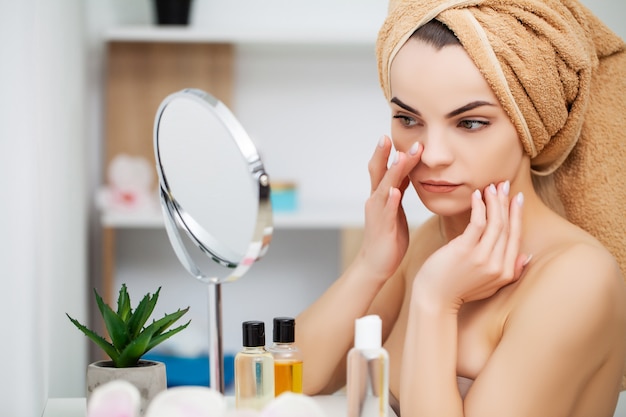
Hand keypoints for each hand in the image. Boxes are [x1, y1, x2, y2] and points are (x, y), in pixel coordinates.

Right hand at [355, 136, 421, 281]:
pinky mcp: (382, 227)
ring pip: (384, 187)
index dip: (388, 152)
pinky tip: (395, 191)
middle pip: (378, 172)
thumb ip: (399, 191)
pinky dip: (390, 200)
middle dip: (385, 154)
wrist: (376, 264)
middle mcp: (376, 201)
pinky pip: (386, 211)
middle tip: (391, 136)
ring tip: (400, 156)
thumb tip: (407, 172)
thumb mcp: (395, 209)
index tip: (395, 134)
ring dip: (393, 171)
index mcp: (381, 196)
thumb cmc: (388, 238)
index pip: (384, 168)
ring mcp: (377, 213)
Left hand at [414, 182, 528, 311]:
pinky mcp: (465, 250)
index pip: (516, 237)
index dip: (517, 216)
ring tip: (491, 187)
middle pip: (507, 227)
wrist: (434, 300)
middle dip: (507, 203)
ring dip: (495, 201)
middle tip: (505, 184)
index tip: (516, 199)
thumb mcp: (490, 286)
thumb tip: (527, 255)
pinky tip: (477, 195)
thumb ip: (510, 271)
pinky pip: (477, 222)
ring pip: (495, 222)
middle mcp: (498, 265)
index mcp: (506, 272)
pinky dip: (479, 206)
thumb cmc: (457, 290)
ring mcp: (482, 258)